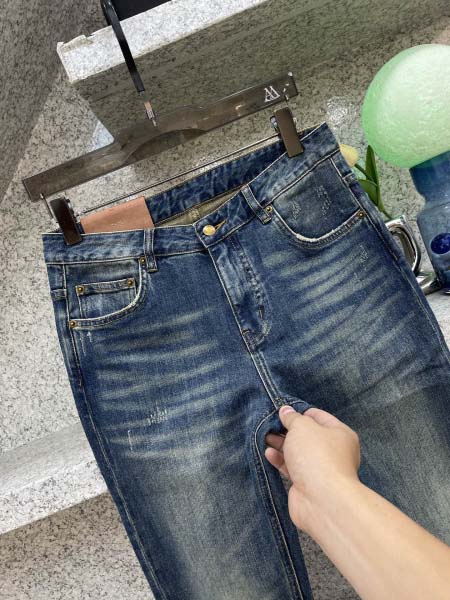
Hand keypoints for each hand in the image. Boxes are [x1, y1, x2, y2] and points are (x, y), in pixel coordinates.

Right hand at [264, 405, 360, 532]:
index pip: (319, 416)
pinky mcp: (307, 484)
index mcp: (340, 434)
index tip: (283, 411)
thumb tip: (285, 410)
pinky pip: (292, 468)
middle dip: (288, 430)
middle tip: (270, 425)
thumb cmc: (317, 456)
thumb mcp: (302, 427)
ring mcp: (320, 469)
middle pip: (307, 435)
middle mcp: (333, 451)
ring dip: (281, 444)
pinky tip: (268, 454)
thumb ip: (292, 418)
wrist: (322, 499)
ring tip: (265, 437)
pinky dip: (280, 460)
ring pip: (298, 452)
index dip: (300, 412)